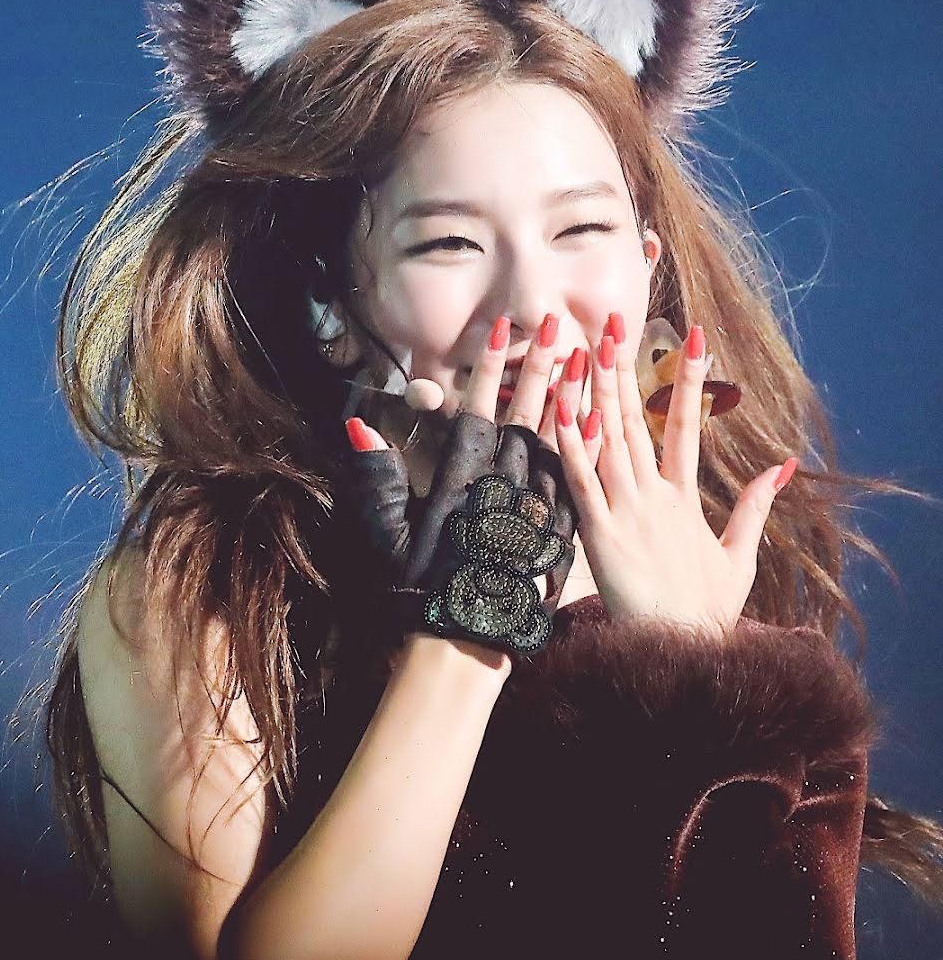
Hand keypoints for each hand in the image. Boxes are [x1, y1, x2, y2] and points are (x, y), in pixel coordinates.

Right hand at [343, 313, 590, 655]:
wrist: (465, 636)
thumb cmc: (420, 585)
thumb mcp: (388, 530)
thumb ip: (375, 476)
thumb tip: (356, 424)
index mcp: (461, 480)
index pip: (477, 411)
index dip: (488, 370)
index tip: (500, 330)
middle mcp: (501, 486)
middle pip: (525, 415)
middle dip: (540, 367)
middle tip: (557, 324)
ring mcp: (534, 507)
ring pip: (557, 442)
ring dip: (572, 398)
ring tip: (588, 357)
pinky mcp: (558, 533)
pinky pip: (579, 482)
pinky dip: (589, 451)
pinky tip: (603, 422)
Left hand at [554, 316, 797, 637]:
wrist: (682, 655)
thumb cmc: (705, 612)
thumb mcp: (738, 558)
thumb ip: (754, 508)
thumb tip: (780, 466)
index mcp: (684, 500)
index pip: (689, 426)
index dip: (689, 381)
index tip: (693, 339)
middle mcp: (655, 497)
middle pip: (638, 420)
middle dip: (627, 368)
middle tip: (616, 320)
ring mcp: (627, 513)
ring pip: (610, 440)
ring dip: (598, 391)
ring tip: (589, 345)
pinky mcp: (600, 534)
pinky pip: (583, 481)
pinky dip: (574, 443)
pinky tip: (564, 407)